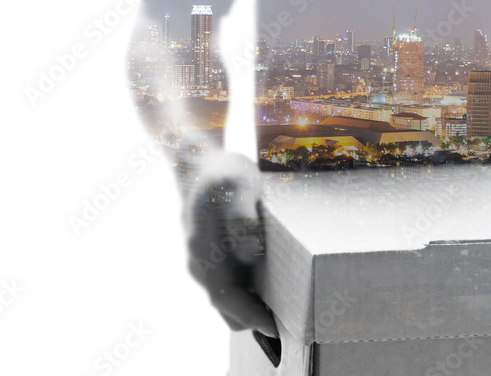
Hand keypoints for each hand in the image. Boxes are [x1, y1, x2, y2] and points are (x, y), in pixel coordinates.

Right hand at [184, 167, 277, 336]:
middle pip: (228, 308)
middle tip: (291, 320)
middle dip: (254, 319)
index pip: (225, 298)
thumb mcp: (237, 184)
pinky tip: (273, 287)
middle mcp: (200, 264)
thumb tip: (250, 253)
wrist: (199, 164)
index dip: (250, 316)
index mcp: (203, 251)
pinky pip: (232, 288)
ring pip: (229, 300)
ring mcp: (204, 264)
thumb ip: (242, 217)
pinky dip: (250, 295)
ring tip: (287, 307)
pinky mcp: (213, 261)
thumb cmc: (222, 174)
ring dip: (253, 308)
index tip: (275, 327)